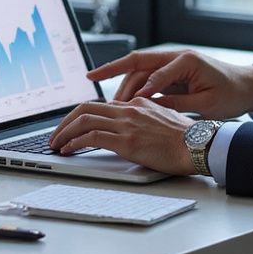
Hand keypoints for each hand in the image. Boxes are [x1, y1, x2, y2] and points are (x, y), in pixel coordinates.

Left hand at [47, 99, 194, 175]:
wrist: (197, 145)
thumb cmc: (185, 139)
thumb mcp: (161, 121)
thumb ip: (143, 121)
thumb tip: (130, 131)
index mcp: (138, 103)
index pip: (100, 104)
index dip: (81, 115)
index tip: (71, 126)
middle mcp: (130, 109)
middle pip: (86, 107)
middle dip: (65, 121)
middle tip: (55, 135)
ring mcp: (127, 124)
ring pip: (84, 120)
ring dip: (64, 132)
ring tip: (56, 144)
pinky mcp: (126, 140)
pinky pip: (91, 137)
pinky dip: (75, 142)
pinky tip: (68, 150)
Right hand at [89, 49, 252, 119]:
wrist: (248, 85)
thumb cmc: (231, 94)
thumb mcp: (206, 104)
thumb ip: (176, 103)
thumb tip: (148, 106)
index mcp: (186, 60)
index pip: (154, 70)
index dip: (139, 88)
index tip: (126, 105)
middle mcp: (176, 57)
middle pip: (138, 64)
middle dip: (116, 78)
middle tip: (104, 102)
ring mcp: (172, 63)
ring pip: (139, 71)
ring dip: (122, 85)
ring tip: (108, 106)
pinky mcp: (171, 72)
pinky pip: (145, 77)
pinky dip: (132, 88)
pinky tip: (120, 102)